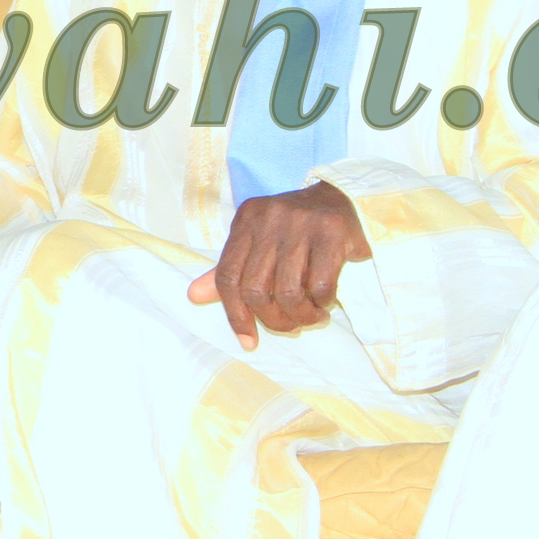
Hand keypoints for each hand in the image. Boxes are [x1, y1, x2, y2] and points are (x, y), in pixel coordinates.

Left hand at [187, 180, 370, 348]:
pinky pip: (320, 284)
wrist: (344, 199)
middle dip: (273, 320)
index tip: (248, 340)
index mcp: (246, 220)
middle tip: (289, 326)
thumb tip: (194, 296)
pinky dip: (322, 302)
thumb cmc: (296, 230)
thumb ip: (230, 269)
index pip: (227, 276)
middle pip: (255, 289)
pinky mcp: (331, 230)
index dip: (235, 315)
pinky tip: (324, 302)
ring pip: (288, 291)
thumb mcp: (258, 243)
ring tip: (310, 317)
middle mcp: (268, 218)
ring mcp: (300, 222)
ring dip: (300, 315)